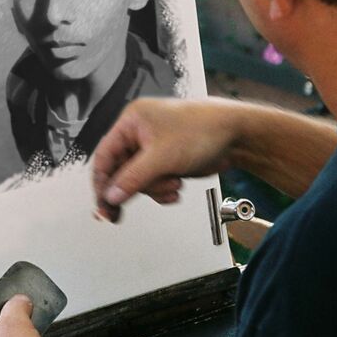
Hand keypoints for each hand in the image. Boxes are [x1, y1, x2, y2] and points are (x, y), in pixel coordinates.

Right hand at [92, 97, 240, 221]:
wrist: (235, 135)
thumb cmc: (202, 130)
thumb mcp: (162, 157)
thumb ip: (133, 179)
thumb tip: (110, 196)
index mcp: (132, 121)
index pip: (104, 155)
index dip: (101, 182)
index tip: (102, 206)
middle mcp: (139, 133)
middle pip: (120, 171)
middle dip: (134, 187)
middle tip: (118, 214)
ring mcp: (153, 147)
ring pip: (138, 180)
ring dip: (155, 188)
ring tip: (173, 184)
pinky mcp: (166, 160)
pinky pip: (154, 182)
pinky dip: (163, 189)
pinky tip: (176, 187)